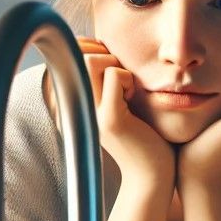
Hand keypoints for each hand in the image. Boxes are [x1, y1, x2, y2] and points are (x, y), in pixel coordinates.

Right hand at [44, 36, 173, 191]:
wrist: (152, 174)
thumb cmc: (141, 135)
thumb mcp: (119, 103)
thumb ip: (105, 80)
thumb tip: (100, 46)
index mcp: (74, 101)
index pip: (67, 55)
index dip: (89, 48)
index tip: (112, 67)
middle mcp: (75, 107)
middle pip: (76, 54)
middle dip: (103, 53)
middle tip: (123, 76)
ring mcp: (90, 114)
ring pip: (91, 62)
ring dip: (115, 65)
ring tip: (128, 88)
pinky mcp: (110, 120)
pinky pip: (115, 76)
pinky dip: (129, 78)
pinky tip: (135, 97)